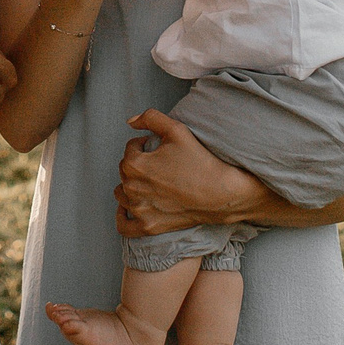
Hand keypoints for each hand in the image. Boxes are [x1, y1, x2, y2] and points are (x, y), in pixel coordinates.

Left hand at [112, 108, 260, 235]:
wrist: (221, 193)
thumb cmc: (200, 161)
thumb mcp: (177, 129)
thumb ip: (150, 118)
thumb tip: (131, 121)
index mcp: (135, 164)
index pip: (130, 148)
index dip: (144, 144)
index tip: (159, 147)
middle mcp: (132, 188)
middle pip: (125, 170)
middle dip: (138, 164)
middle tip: (159, 164)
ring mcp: (139, 209)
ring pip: (122, 194)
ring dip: (130, 185)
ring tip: (149, 182)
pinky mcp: (148, 226)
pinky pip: (124, 226)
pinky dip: (123, 217)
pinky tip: (129, 208)